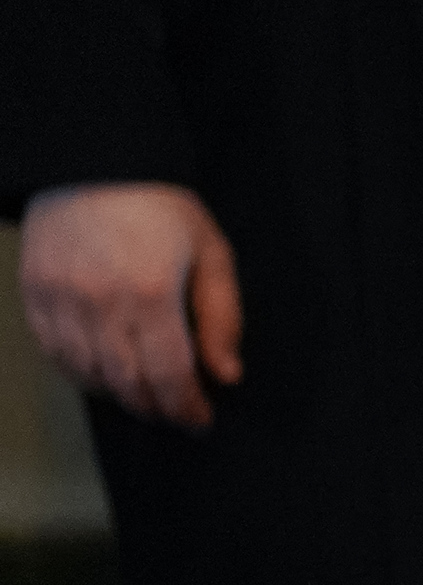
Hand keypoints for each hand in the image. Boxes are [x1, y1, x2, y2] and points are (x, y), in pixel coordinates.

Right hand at [18, 182, 243, 429]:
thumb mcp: (211, 251)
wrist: (94, 164)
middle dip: (156, 408)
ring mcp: (60, 298)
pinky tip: (104, 375)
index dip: (187, 407)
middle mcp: (99, 301)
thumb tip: (225, 373)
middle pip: (127, 382)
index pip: (170, 373)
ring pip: (88, 374)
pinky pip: (55, 353)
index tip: (201, 421)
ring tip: (145, 398)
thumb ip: (222, 316)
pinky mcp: (34, 293)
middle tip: (176, 415)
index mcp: (151, 291)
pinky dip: (80, 374)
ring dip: (118, 396)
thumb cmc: (160, 207)